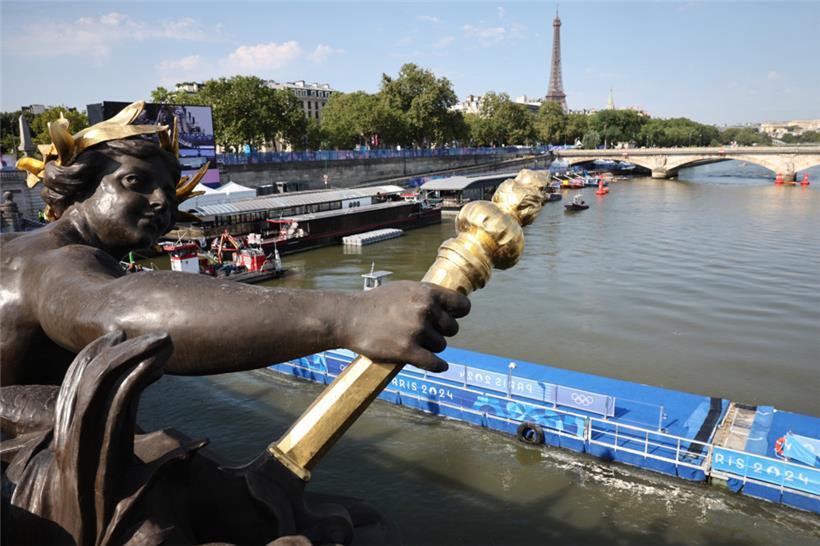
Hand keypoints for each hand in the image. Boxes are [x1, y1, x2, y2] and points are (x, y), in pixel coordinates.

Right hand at [340, 281, 469, 371]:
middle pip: (452, 329)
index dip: (458, 313)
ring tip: (413, 342)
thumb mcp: (403, 289)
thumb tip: (449, 304)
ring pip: (441, 346)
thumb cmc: (375, 303)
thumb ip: (426, 295)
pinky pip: (434, 363)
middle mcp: (425, 309)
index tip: (453, 318)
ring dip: (431, 347)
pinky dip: (438, 366)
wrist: (348, 317)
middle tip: (424, 333)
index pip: (461, 305)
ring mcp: (417, 330)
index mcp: (426, 292)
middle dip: (441, 332)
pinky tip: (439, 366)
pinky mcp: (407, 351)